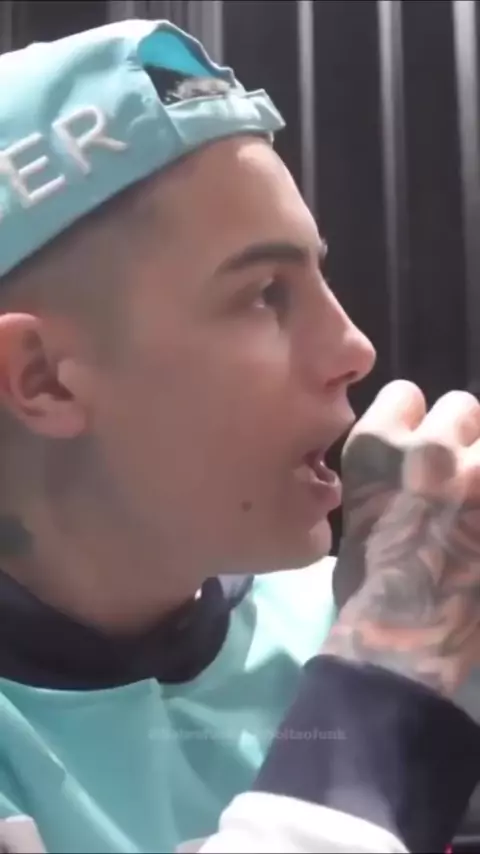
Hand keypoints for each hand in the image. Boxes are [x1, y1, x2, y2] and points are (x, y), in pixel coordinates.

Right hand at [325, 380, 479, 698]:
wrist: (400, 642)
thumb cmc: (364, 588)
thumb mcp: (354, 513)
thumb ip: (383, 476)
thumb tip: (408, 469)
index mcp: (374, 446)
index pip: (405, 394)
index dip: (412, 422)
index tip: (416, 453)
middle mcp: (428, 447)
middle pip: (461, 406)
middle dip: (460, 436)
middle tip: (459, 478)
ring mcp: (477, 475)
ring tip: (476, 501)